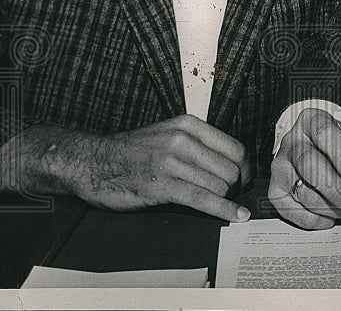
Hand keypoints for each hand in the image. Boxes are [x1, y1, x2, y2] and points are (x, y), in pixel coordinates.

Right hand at [58, 115, 249, 220]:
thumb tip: (232, 163)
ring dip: (226, 199)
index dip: (246, 168)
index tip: (245, 179)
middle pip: (231, 168)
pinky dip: (223, 210)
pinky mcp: (161, 185)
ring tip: (224, 204)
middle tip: (232, 195)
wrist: (94, 162)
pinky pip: (203, 199)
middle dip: (236, 187)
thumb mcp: (168, 135)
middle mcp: (182, 139)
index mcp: (188, 125)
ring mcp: (171, 161)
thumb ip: (198, 144)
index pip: (235, 147)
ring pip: (219, 184)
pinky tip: (235, 215)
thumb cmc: (133, 153)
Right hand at [269, 108, 340, 229]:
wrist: (311, 148)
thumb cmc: (336, 145)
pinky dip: (315, 220)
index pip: (324, 134)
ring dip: (331, 208)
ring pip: (304, 193)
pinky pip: (293, 211)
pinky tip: (329, 216)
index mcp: (311, 121)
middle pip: (310, 165)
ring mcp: (280, 167)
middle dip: (337, 190)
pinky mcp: (274, 191)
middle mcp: (292, 142)